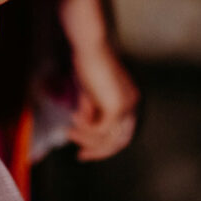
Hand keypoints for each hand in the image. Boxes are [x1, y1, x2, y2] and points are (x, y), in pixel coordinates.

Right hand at [65, 32, 140, 159]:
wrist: (89, 45)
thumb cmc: (86, 62)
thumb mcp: (88, 91)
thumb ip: (90, 110)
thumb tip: (82, 127)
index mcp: (130, 99)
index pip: (122, 133)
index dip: (104, 144)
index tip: (84, 148)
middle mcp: (132, 104)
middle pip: (120, 141)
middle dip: (99, 151)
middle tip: (80, 156)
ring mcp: (127, 107)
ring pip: (108, 138)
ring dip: (86, 139)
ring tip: (68, 131)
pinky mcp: (116, 107)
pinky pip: (100, 130)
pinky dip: (85, 128)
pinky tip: (73, 117)